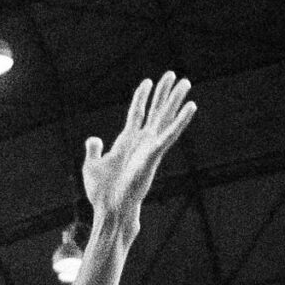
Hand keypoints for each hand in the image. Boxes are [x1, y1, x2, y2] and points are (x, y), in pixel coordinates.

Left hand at [81, 72, 196, 245]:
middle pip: (156, 111)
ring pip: (165, 117)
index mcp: (127, 141)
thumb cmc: (102, 193)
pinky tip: (191, 106)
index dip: (142, 97)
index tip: (147, 81)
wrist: (110, 209)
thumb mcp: (92, 166)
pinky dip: (181, 120)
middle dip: (164, 93)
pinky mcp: (154, 154)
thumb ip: (95, 150)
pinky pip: (170, 134)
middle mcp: (142, 142)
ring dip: (176, 100)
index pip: (136, 112)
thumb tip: (94, 139)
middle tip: (174, 74)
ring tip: (186, 82)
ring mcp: (149, 147)